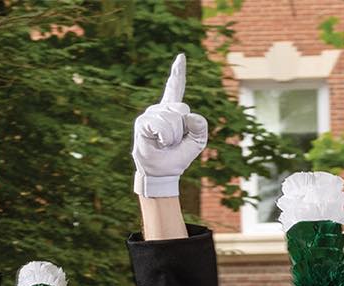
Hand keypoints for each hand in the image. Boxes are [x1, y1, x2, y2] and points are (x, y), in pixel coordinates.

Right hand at [131, 54, 208, 196]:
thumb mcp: (198, 142)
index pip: (176, 88)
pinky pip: (162, 125)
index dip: (178, 73)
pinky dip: (165, 137)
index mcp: (173, 110)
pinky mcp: (142, 122)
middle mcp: (160, 108)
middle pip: (182, 109)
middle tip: (174, 141)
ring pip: (173, 119)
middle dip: (184, 129)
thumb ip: (201, 127)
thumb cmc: (179, 155)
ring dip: (174, 136)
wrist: (163, 171)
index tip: (181, 57)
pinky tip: (158, 142)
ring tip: (166, 143)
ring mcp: (150, 113)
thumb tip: (190, 114)